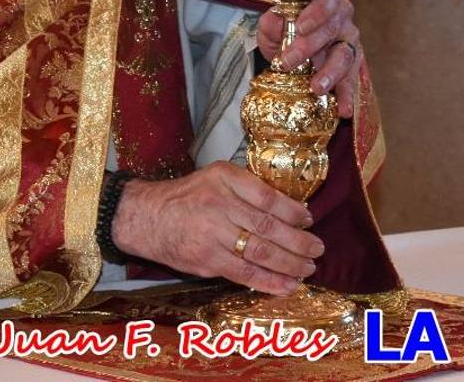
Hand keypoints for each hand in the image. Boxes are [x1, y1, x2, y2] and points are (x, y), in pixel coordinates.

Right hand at [110, 161, 323, 295]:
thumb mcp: (214, 177)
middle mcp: (219, 205)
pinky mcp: (207, 261)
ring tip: (308, 269)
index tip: (309, 219)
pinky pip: (244, 274)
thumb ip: (246, 189)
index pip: (267, 197)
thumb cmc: (186, 196)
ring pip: (260, 252)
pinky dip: (269, 282)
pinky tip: (287, 286)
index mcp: (224, 179)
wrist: (145, 217)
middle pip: (268, 227)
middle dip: (298, 242)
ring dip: (289, 264)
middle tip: (317, 249)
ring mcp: (213, 235)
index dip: (293, 211)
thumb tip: (289, 211)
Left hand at [256, 0, 361, 118]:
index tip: (300, 27)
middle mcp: (342, 16)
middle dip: (309, 47)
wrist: (294, 46)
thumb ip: (271, 22)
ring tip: (317, 88)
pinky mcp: (353, 62)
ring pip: (345, 54)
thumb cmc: (284, 29)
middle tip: (288, 63)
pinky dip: (348, 93)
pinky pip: (353, 77)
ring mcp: (350, 39)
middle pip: (331, 29)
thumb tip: (275, 19)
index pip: (325, 0)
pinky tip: (344, 108)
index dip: (315, 13)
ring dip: (331, 73)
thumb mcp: (272, 25)